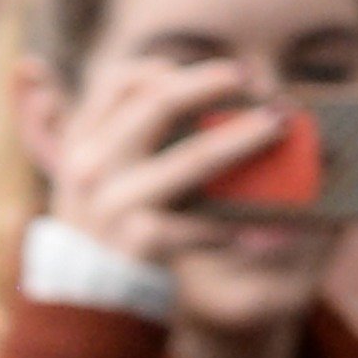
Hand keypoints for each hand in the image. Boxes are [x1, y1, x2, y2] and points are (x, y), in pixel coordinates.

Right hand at [37, 56, 295, 270]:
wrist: (84, 289)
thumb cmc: (105, 216)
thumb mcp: (92, 167)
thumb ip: (117, 128)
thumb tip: (181, 82)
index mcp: (80, 140)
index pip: (116, 82)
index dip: (165, 68)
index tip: (206, 69)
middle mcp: (92, 164)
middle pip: (157, 104)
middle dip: (209, 85)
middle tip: (253, 79)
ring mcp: (116, 202)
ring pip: (192, 159)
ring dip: (241, 138)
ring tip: (276, 126)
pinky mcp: (143, 239)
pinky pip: (206, 221)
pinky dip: (242, 217)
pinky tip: (274, 217)